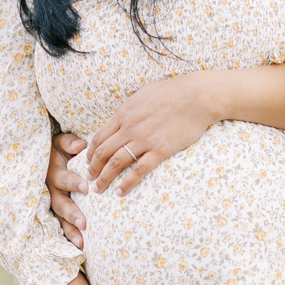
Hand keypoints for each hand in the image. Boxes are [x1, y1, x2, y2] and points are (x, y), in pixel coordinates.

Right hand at [48, 133, 88, 248]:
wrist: (43, 159)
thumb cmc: (58, 150)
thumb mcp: (60, 142)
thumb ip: (69, 143)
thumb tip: (80, 145)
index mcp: (54, 172)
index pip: (64, 178)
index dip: (74, 183)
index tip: (87, 187)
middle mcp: (51, 191)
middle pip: (60, 204)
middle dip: (72, 214)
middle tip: (84, 223)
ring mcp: (52, 203)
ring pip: (60, 219)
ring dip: (70, 231)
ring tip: (82, 243)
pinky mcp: (55, 213)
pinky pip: (61, 227)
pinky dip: (69, 237)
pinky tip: (79, 250)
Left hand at [87, 74, 218, 194]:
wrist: (196, 96)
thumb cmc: (173, 92)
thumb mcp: (143, 95)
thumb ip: (130, 109)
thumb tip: (123, 116)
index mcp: (124, 114)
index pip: (99, 137)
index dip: (91, 153)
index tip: (88, 162)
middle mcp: (129, 128)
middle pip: (103, 152)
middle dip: (93, 168)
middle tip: (89, 179)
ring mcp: (144, 139)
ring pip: (116, 162)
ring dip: (105, 178)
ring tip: (99, 189)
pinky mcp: (160, 149)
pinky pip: (139, 169)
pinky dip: (127, 182)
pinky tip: (121, 191)